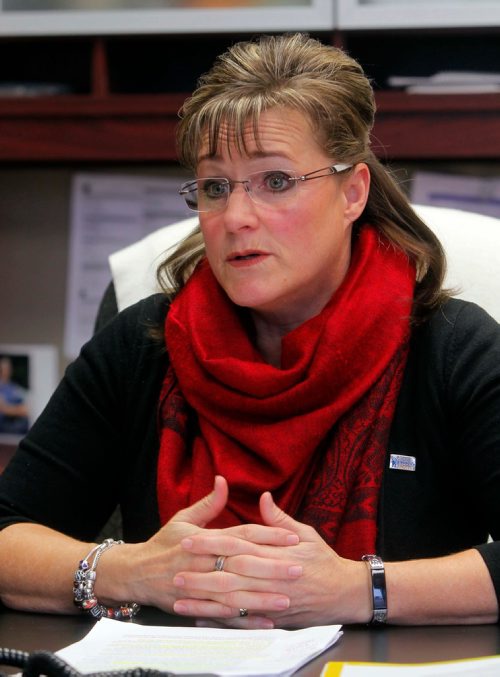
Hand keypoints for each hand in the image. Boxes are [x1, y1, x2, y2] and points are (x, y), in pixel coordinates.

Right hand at [98, 477, 299, 617]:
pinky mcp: (196, 606)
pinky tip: (265, 622)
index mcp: (204, 540)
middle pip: (243, 565)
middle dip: (272, 568)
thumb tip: (223, 480)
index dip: (267, 536)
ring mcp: (199, 587)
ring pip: (235, 593)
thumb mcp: (183, 519)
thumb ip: (208, 503)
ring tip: (287, 599)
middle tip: (299, 568)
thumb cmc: (163, 544)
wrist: (135, 573)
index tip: (292, 538)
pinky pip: (224, 616)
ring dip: (261, 597)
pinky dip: (244, 620)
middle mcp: (203, 563)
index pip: (242, 535)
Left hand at [173, 491, 370, 627]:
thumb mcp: (305, 533)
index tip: (188, 540)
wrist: (345, 592)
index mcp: (274, 553)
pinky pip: (242, 622)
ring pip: (231, 602)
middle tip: (175, 571)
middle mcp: (270, 578)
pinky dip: (221, 621)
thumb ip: (279, 519)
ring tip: (179, 598)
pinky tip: (201, 618)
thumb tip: (263, 498)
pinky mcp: (272, 618)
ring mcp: (270, 601)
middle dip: (200, 573)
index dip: (210, 543)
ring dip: (204, 600)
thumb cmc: (324, 561)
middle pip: (228, 575)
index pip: (235, 545)